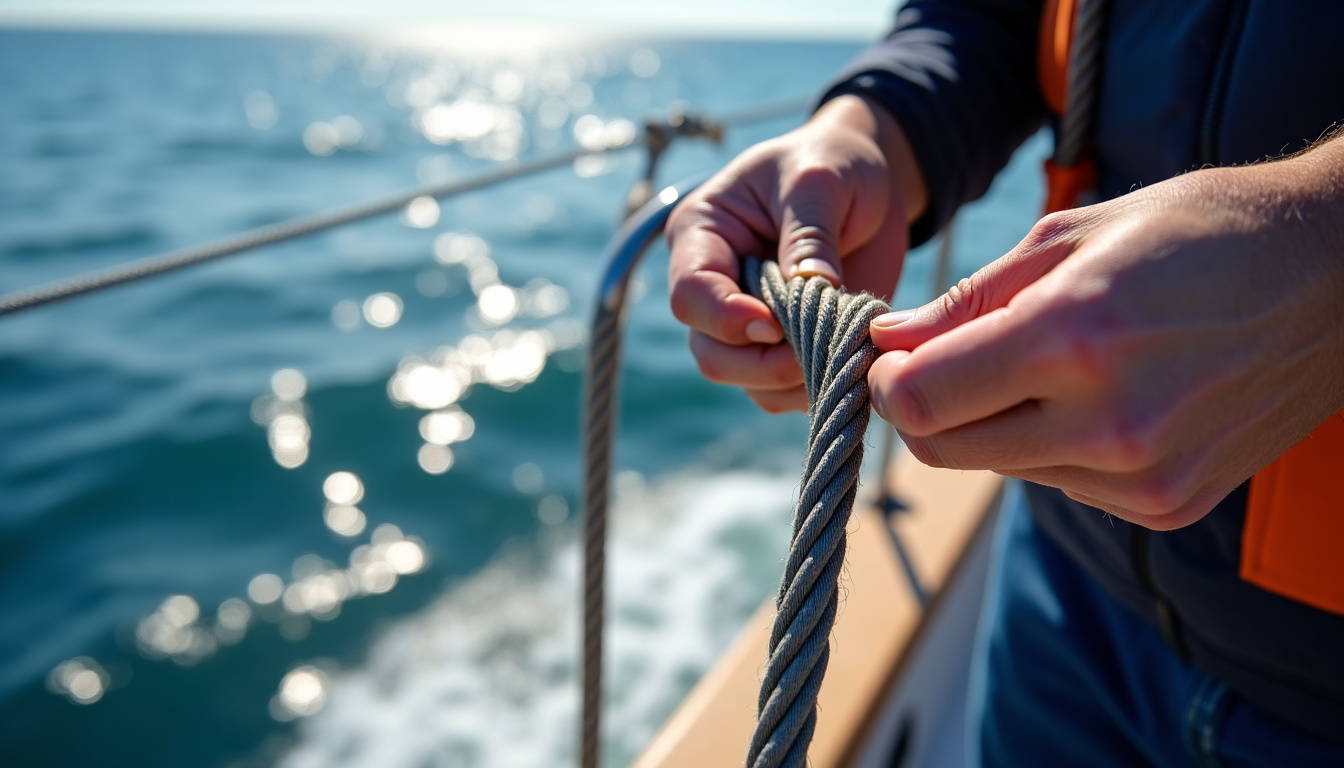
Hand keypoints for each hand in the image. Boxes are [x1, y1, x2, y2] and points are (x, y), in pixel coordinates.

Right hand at [667, 95, 926, 412]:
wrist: (868, 182)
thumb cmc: (832, 164)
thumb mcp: (820, 180)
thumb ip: (809, 235)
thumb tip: (811, 290)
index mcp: (700, 235)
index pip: (690, 296)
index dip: (727, 319)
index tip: (777, 322)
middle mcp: (715, 288)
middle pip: (713, 354)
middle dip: (767, 361)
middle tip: (826, 342)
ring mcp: (746, 325)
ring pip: (748, 382)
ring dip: (798, 377)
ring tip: (848, 342)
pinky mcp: (783, 348)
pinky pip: (785, 391)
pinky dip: (820, 384)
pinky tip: (853, 353)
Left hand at [867, 147, 1343, 527]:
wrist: (1331, 277)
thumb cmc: (1197, 232)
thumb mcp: (1072, 235)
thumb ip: (967, 301)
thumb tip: (887, 344)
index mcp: (1077, 338)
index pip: (921, 400)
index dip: (885, 381)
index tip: (890, 357)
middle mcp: (1111, 423)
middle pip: (946, 449)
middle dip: (923, 407)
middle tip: (938, 363)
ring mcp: (1144, 476)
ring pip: (1002, 469)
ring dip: (996, 423)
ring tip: (1049, 364)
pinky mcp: (1168, 505)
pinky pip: (1062, 484)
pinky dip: (1054, 445)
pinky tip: (1100, 397)